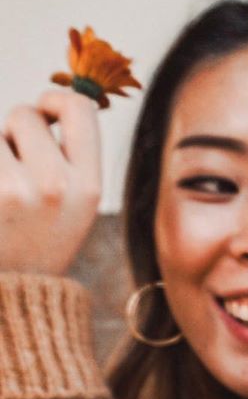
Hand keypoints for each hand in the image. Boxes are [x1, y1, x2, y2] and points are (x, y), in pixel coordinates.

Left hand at [0, 88, 102, 276]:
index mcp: (87, 187)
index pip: (79, 109)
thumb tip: (49, 104)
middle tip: (12, 173)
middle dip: (12, 133)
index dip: (55, 100)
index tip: (44, 114)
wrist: (13, 298)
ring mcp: (13, 191)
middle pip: (25, 115)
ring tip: (0, 194)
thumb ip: (68, 158)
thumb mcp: (74, 208)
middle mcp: (55, 186)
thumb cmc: (37, 245)